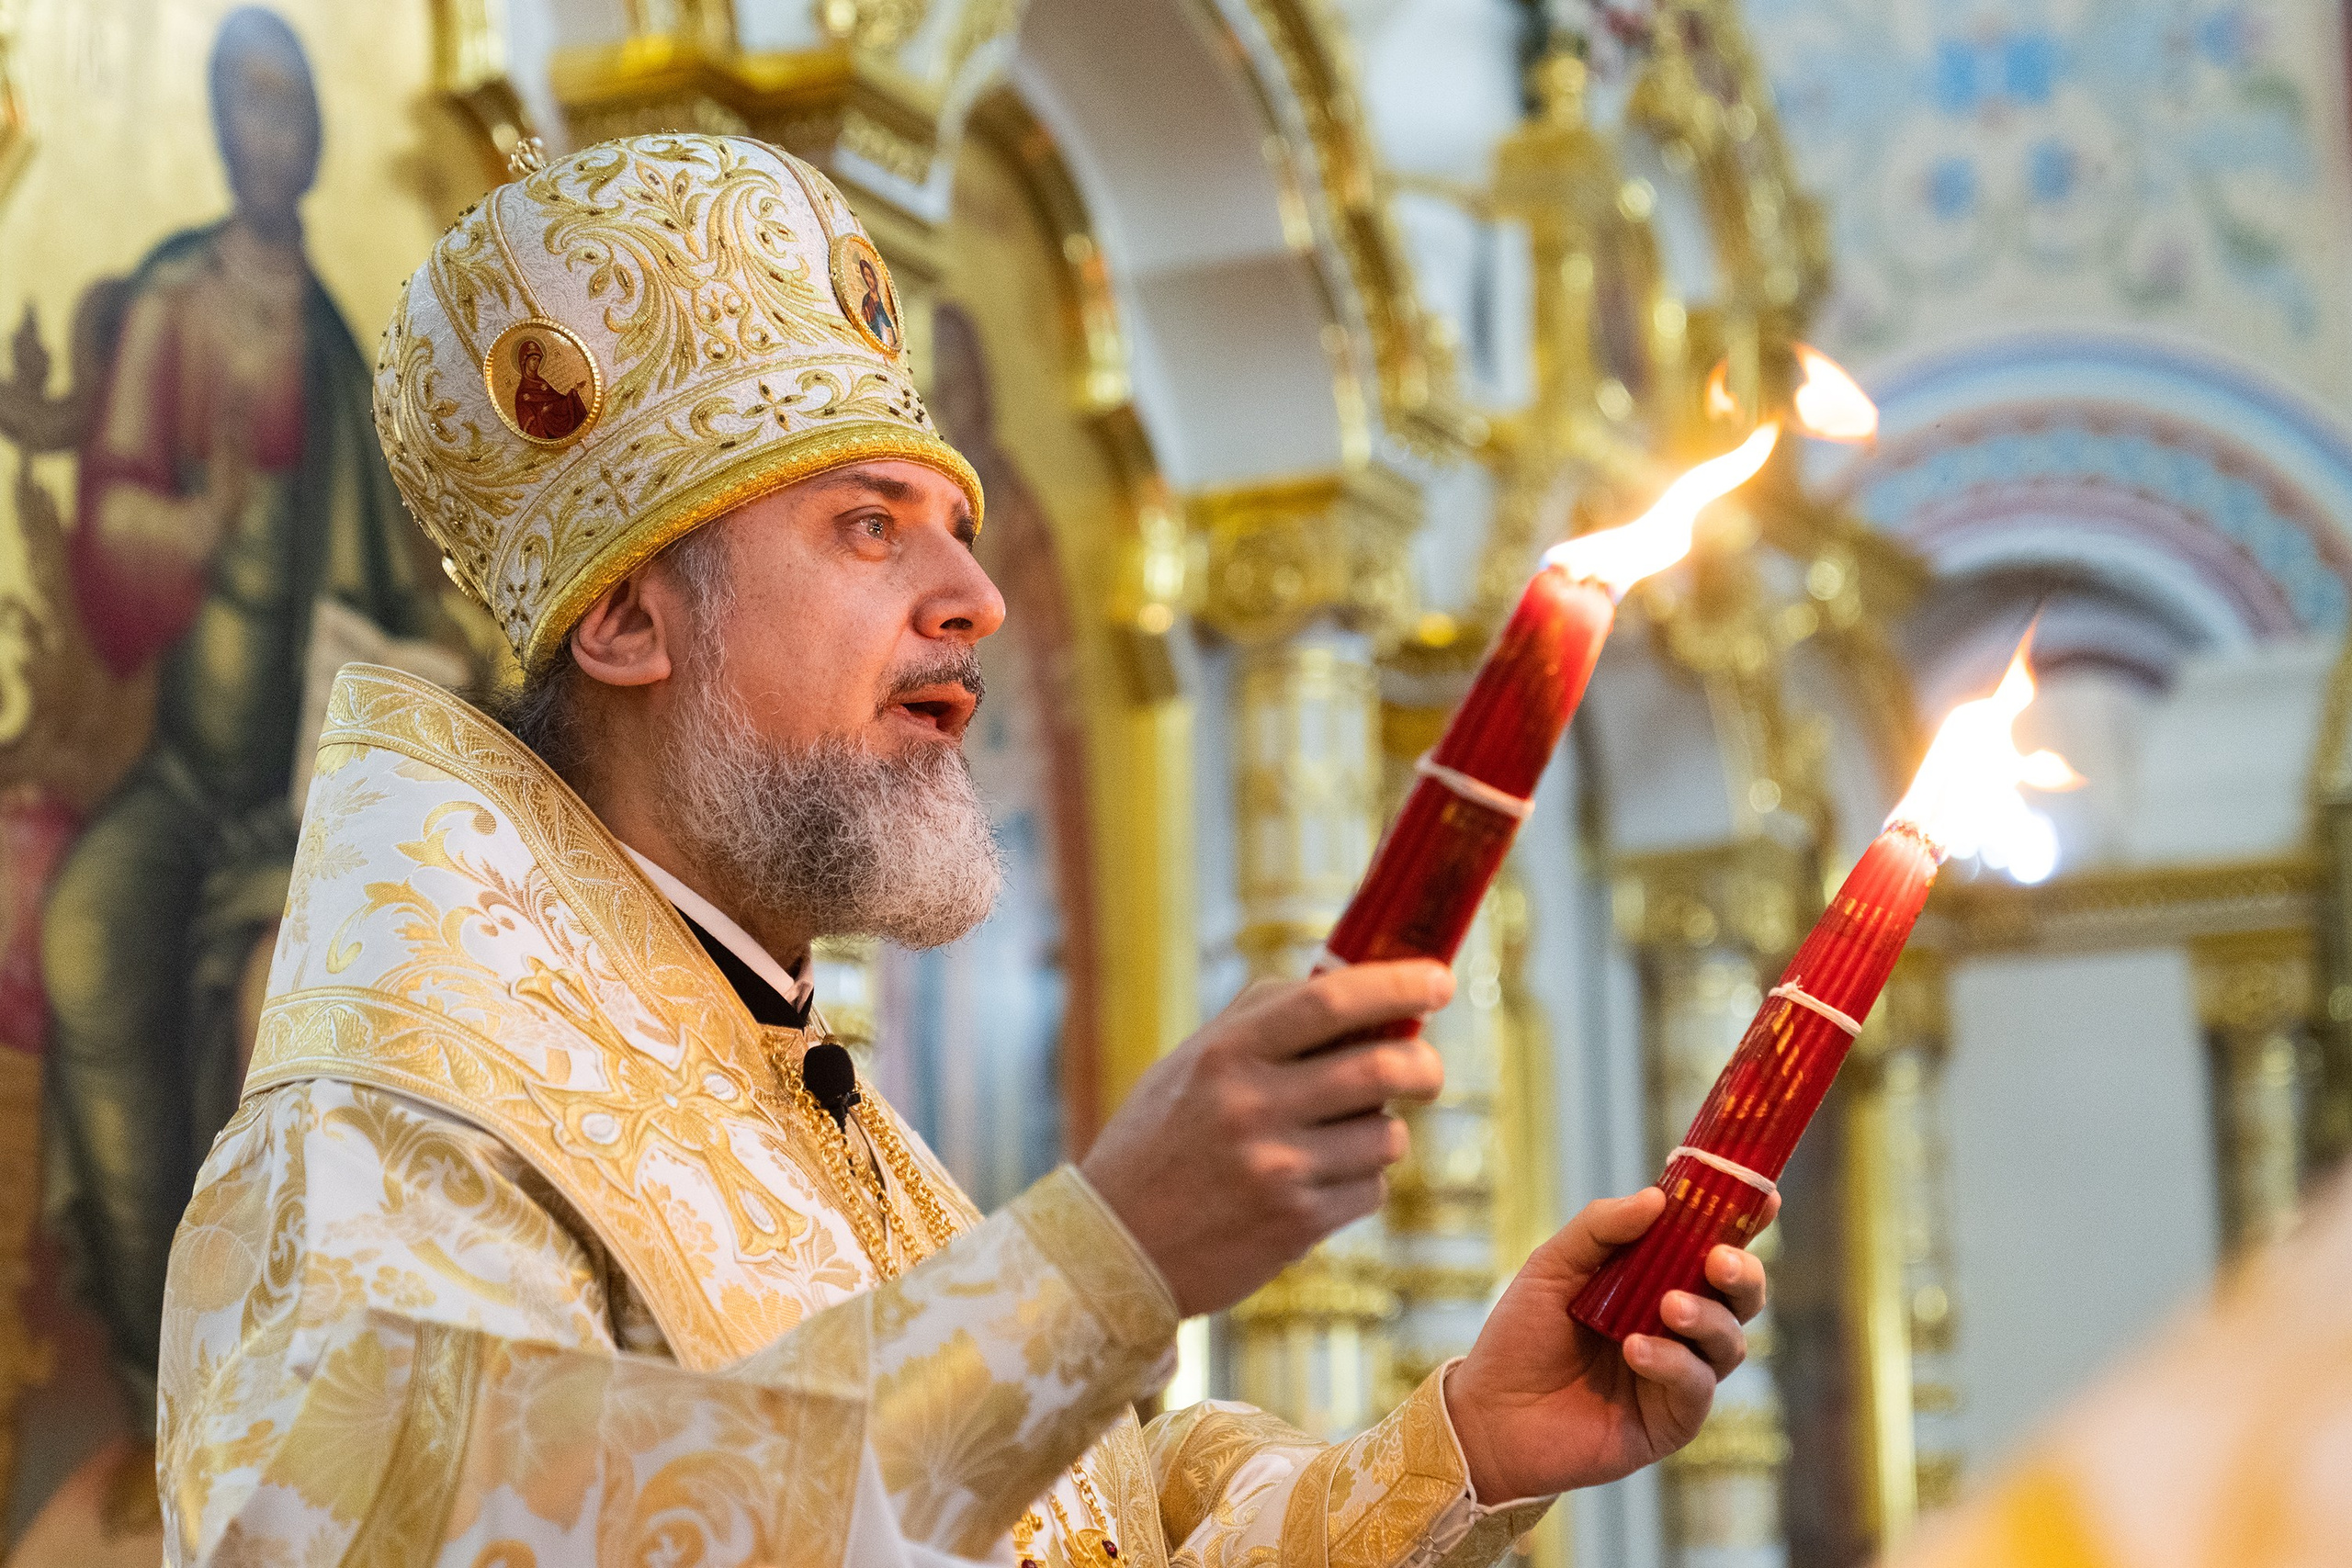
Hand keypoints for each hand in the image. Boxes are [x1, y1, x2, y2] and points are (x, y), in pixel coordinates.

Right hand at [1081, 961, 1450, 1316]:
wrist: (1114, 1248)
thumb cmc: (1160, 1140)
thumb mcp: (1191, 1063)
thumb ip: (1263, 1020)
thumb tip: (1355, 984)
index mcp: (1226, 1052)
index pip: (1330, 1001)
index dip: (1397, 984)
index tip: (1438, 980)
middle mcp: (1252, 1105)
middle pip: (1382, 1067)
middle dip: (1425, 1066)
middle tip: (1427, 1070)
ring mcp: (1277, 1168)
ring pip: (1386, 1135)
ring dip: (1381, 1133)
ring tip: (1338, 1139)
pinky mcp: (1296, 1223)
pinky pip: (1370, 1189)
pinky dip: (1359, 1182)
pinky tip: (1316, 1184)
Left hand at [1444, 1187, 1773, 1499]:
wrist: (1491, 1413)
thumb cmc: (1521, 1336)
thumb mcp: (1552, 1266)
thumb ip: (1601, 1228)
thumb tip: (1657, 1198)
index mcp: (1656, 1282)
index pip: (1711, 1248)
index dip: (1743, 1222)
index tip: (1765, 1198)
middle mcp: (1676, 1328)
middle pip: (1739, 1298)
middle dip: (1743, 1273)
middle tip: (1719, 1261)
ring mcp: (1677, 1376)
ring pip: (1729, 1342)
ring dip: (1706, 1317)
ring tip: (1669, 1306)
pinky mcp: (1670, 1421)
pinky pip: (1696, 1387)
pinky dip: (1673, 1363)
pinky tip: (1636, 1350)